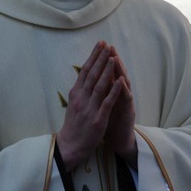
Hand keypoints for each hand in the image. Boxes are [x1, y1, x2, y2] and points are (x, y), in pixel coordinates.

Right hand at [57, 41, 120, 171]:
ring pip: (99, 86)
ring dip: (107, 71)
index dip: (93, 57)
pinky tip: (120, 81)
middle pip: (92, 75)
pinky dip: (114, 91)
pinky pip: (107, 102)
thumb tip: (85, 74)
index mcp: (76, 93)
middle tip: (107, 45)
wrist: (70, 145)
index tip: (100, 44)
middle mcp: (81, 98)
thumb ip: (80, 90)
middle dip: (100, 59)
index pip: (85, 71)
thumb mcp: (73, 103)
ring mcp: (89, 108)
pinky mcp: (98, 119)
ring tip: (113, 57)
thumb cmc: (73, 124)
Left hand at [105, 50, 136, 167]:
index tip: (98, 47)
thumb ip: (100, 92)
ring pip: (124, 83)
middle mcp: (120, 94)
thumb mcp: (102, 104)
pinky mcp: (129, 111)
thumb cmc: (110, 122)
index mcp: (111, 92)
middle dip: (112, 60)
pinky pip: (126, 99)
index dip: (103, 60)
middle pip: (117, 74)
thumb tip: (91, 78)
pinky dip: (123, 89)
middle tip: (108, 46)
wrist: (120, 141)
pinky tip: (121, 80)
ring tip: (115, 57)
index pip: (107, 73)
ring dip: (119, 70)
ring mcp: (126, 102)